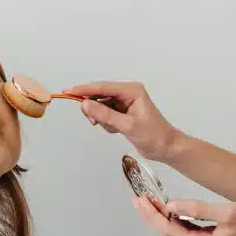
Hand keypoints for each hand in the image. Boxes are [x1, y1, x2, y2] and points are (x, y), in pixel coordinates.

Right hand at [62, 81, 179, 163]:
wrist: (166, 148)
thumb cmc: (154, 136)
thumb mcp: (127, 126)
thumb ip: (105, 114)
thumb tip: (85, 105)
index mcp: (132, 90)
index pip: (103, 87)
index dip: (85, 89)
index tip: (69, 91)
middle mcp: (128, 93)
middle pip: (100, 95)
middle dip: (94, 108)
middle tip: (93, 121)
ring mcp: (125, 103)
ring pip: (101, 106)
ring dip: (102, 118)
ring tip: (112, 128)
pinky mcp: (123, 113)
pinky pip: (106, 114)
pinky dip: (107, 123)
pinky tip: (116, 130)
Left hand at [132, 194, 235, 235]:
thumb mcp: (225, 211)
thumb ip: (196, 209)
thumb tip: (171, 206)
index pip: (168, 230)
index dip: (152, 215)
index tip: (140, 200)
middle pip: (167, 234)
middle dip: (151, 217)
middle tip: (138, 199)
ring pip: (175, 234)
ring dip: (161, 219)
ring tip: (149, 202)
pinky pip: (185, 233)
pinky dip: (174, 221)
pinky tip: (169, 209)